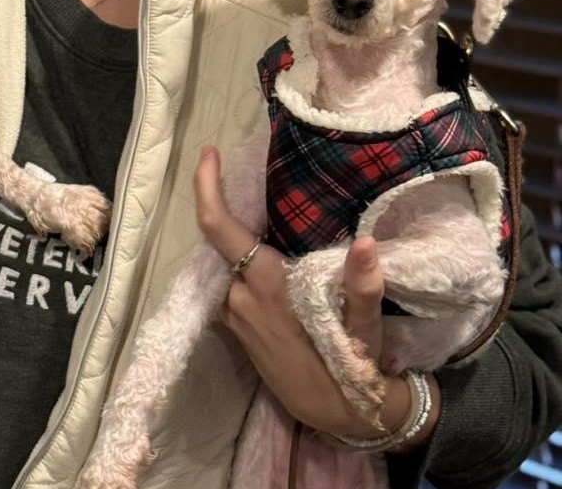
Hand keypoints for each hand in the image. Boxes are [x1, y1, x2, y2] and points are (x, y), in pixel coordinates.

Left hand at [193, 145, 433, 441]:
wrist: (341, 420)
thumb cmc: (353, 368)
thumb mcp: (365, 327)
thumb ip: (363, 286)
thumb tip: (366, 244)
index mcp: (264, 285)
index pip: (218, 226)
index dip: (207, 186)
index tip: (208, 152)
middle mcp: (239, 296)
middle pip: (219, 237)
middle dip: (227, 203)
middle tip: (244, 171)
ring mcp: (234, 313)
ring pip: (225, 260)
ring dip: (236, 235)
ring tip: (261, 206)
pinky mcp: (237, 326)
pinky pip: (230, 280)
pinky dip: (240, 259)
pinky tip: (263, 248)